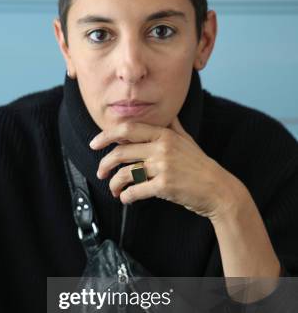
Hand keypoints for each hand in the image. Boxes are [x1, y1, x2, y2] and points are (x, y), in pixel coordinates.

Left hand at [90, 117, 242, 218]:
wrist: (218, 189)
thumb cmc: (200, 166)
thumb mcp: (187, 140)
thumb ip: (173, 126)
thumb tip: (168, 113)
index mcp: (165, 134)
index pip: (128, 129)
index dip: (106, 135)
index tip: (94, 144)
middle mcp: (162, 148)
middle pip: (121, 152)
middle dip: (105, 163)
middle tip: (100, 172)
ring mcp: (163, 167)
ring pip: (126, 173)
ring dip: (114, 184)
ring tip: (114, 190)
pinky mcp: (164, 186)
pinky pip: (136, 190)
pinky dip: (127, 196)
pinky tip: (126, 199)